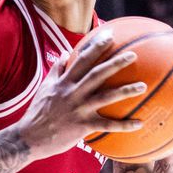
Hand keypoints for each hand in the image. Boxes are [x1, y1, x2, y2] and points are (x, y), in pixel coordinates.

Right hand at [16, 31, 145, 159]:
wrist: (29, 137)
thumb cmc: (38, 112)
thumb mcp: (45, 87)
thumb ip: (57, 70)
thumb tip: (66, 53)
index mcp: (64, 82)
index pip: (81, 59)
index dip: (96, 46)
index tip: (109, 35)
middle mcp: (72, 93)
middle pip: (97, 74)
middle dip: (115, 63)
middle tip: (133, 55)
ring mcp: (78, 109)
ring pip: (105, 97)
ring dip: (125, 91)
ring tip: (143, 86)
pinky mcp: (82, 126)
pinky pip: (106, 125)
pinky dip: (123, 125)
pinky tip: (139, 123)